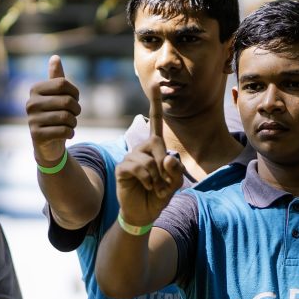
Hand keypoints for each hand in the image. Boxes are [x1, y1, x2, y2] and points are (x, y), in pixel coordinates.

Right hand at [25, 54, 81, 165]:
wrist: (47, 142)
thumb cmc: (54, 114)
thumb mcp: (56, 95)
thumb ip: (56, 78)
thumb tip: (55, 57)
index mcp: (35, 89)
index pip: (63, 84)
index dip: (75, 92)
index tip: (74, 99)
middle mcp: (30, 103)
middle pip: (66, 101)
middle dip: (76, 109)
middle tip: (74, 114)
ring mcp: (32, 120)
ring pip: (66, 117)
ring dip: (74, 122)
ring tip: (70, 124)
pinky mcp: (37, 135)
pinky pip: (64, 131)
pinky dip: (70, 133)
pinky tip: (67, 134)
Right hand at [115, 94, 183, 226]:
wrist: (143, 213)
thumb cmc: (158, 196)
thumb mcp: (174, 184)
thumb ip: (175, 171)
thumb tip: (167, 158)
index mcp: (154, 148)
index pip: (155, 123)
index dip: (155, 105)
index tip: (155, 85)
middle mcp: (141, 148)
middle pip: (156, 143)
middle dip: (165, 165)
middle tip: (164, 183)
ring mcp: (130, 157)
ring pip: (148, 159)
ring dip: (156, 177)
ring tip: (154, 188)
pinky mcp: (122, 168)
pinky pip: (138, 167)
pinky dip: (147, 179)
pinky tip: (146, 187)